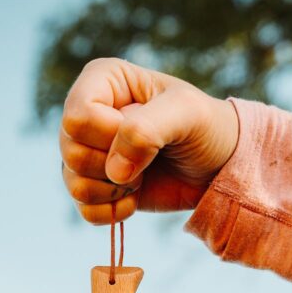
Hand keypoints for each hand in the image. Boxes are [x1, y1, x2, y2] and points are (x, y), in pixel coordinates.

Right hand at [59, 58, 238, 223]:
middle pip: (72, 152)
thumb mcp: (187, 113)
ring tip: (144, 176)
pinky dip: (112, 211)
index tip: (148, 132)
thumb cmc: (206, 128)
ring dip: (114, 189)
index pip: (77, 116)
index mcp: (103, 80)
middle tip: (150, 157)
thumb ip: (146, 129)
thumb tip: (114, 170)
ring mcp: (89, 152)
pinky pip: (84, 209)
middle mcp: (88, 114)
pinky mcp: (96, 186)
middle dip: (114, 165)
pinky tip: (135, 198)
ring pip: (73, 183)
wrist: (219, 165)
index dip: (110, 135)